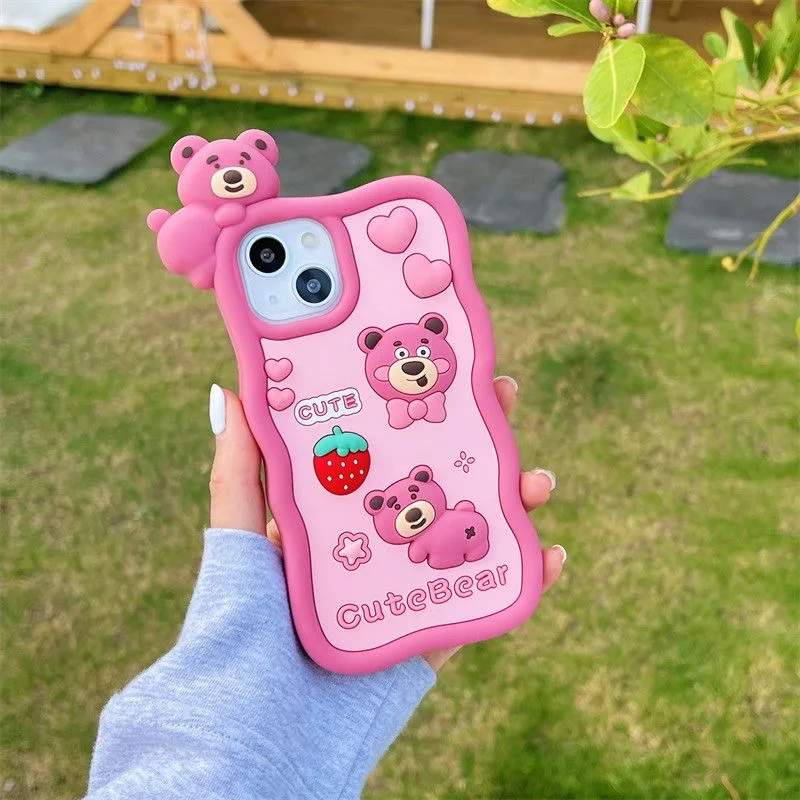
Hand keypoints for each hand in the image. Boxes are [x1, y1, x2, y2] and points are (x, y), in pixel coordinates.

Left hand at [208, 377, 566, 671]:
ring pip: (476, 534)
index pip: (392, 449)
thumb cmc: (241, 618)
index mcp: (342, 513)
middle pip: (444, 482)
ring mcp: (413, 586)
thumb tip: (233, 389)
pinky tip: (555, 555)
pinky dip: (529, 579)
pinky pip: (489, 601)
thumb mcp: (238, 530)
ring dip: (516, 503)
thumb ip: (239, 468)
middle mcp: (382, 544)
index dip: (424, 408)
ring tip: (539, 481)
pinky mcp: (435, 633)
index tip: (452, 369)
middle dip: (480, 439)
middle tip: (505, 400)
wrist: (261, 721)